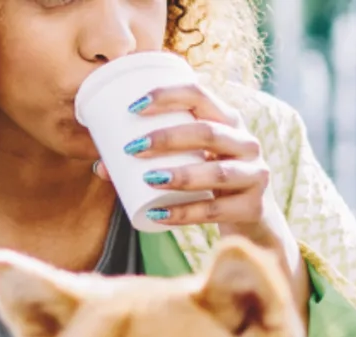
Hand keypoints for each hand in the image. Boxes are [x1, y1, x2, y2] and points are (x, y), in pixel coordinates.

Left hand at [117, 84, 293, 257]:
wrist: (253, 221)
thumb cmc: (210, 183)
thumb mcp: (191, 162)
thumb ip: (151, 160)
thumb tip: (100, 166)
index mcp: (227, 120)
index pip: (199, 95)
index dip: (167, 96)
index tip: (133, 107)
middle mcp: (246, 143)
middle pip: (208, 132)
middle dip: (167, 138)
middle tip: (132, 148)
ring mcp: (255, 175)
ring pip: (218, 173)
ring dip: (180, 175)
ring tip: (148, 179)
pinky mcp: (253, 207)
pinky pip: (216, 211)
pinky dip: (184, 213)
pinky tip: (158, 215)